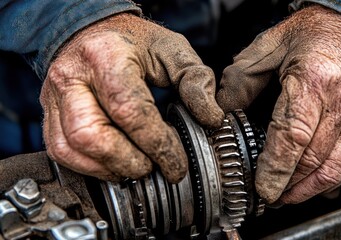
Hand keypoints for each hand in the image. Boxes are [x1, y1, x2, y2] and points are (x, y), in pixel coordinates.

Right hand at [40, 13, 223, 182]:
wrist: (96, 34)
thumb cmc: (135, 43)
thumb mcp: (173, 50)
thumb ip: (196, 81)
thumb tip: (210, 120)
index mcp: (105, 56)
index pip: (129, 110)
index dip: (157, 145)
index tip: (176, 165)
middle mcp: (71, 77)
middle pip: (92, 136)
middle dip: (129, 162)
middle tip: (155, 167)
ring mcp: (55, 97)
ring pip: (71, 150)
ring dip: (109, 169)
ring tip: (137, 167)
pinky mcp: (50, 114)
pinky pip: (61, 152)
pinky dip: (91, 167)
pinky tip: (116, 164)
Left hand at [216, 5, 340, 203]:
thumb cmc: (318, 32)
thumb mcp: (269, 45)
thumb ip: (241, 80)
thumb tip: (222, 112)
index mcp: (316, 78)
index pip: (292, 138)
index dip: (276, 170)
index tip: (263, 188)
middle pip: (314, 159)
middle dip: (289, 184)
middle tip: (269, 194)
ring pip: (337, 167)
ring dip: (310, 188)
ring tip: (289, 196)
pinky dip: (332, 176)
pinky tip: (314, 181)